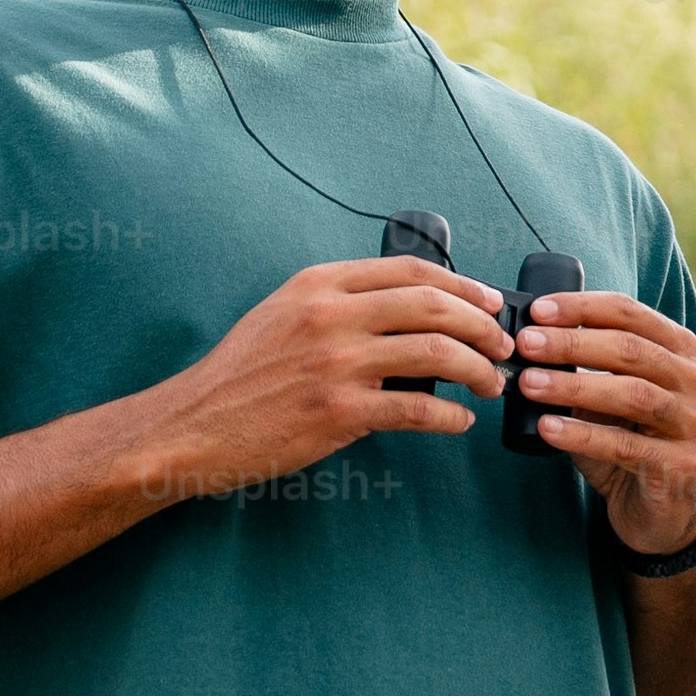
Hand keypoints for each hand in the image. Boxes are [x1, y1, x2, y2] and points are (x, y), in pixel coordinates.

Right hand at [140, 256, 507, 499]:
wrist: (192, 425)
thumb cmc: (241, 376)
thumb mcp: (282, 315)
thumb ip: (339, 304)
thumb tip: (410, 311)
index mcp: (319, 284)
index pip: (411, 270)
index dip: (462, 285)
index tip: (489, 303)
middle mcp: (330, 315)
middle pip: (434, 305)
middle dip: (483, 326)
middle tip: (503, 347)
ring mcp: (336, 363)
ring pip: (437, 353)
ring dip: (479, 369)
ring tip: (492, 383)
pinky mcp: (338, 412)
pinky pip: (418, 409)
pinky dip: (451, 416)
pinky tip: (460, 421)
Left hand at [510, 289, 695, 558]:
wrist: (656, 510)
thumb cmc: (625, 441)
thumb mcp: (604, 398)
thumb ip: (581, 369)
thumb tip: (527, 342)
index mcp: (678, 350)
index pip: (629, 313)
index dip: (581, 308)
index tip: (536, 312)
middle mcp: (694, 380)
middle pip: (630, 349)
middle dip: (572, 343)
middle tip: (526, 345)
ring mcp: (691, 422)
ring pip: (631, 393)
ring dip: (573, 386)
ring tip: (529, 384)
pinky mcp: (679, 463)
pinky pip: (625, 445)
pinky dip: (582, 434)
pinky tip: (548, 428)